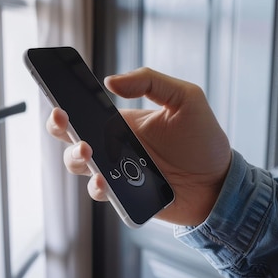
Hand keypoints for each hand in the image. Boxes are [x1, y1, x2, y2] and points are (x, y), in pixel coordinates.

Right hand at [46, 67, 230, 225]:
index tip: (58, 94)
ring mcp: (115, 171)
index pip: (83, 108)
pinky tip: (106, 180)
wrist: (219, 183)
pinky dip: (97, 186)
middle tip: (64, 120)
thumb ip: (150, 82)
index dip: (64, 100)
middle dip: (59, 127)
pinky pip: (100, 191)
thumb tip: (111, 81)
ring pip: (78, 164)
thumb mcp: (185, 98)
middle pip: (70, 136)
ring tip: (87, 151)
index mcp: (121, 121)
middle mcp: (113, 145)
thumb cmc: (203, 140)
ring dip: (75, 157)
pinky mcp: (123, 195)